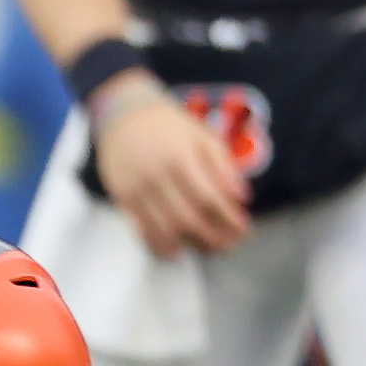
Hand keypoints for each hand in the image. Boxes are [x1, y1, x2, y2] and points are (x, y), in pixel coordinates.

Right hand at [90, 73, 248, 258]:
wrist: (123, 115)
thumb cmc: (170, 126)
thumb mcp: (203, 136)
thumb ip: (224, 165)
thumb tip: (242, 198)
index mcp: (181, 158)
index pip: (209, 198)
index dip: (228, 218)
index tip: (243, 229)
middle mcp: (157, 176)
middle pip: (188, 218)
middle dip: (213, 237)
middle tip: (229, 245)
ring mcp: (137, 189)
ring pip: (164, 229)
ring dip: (189, 245)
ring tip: (207, 250)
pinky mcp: (122, 198)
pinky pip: (140, 229)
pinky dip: (159, 244)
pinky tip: (174, 250)